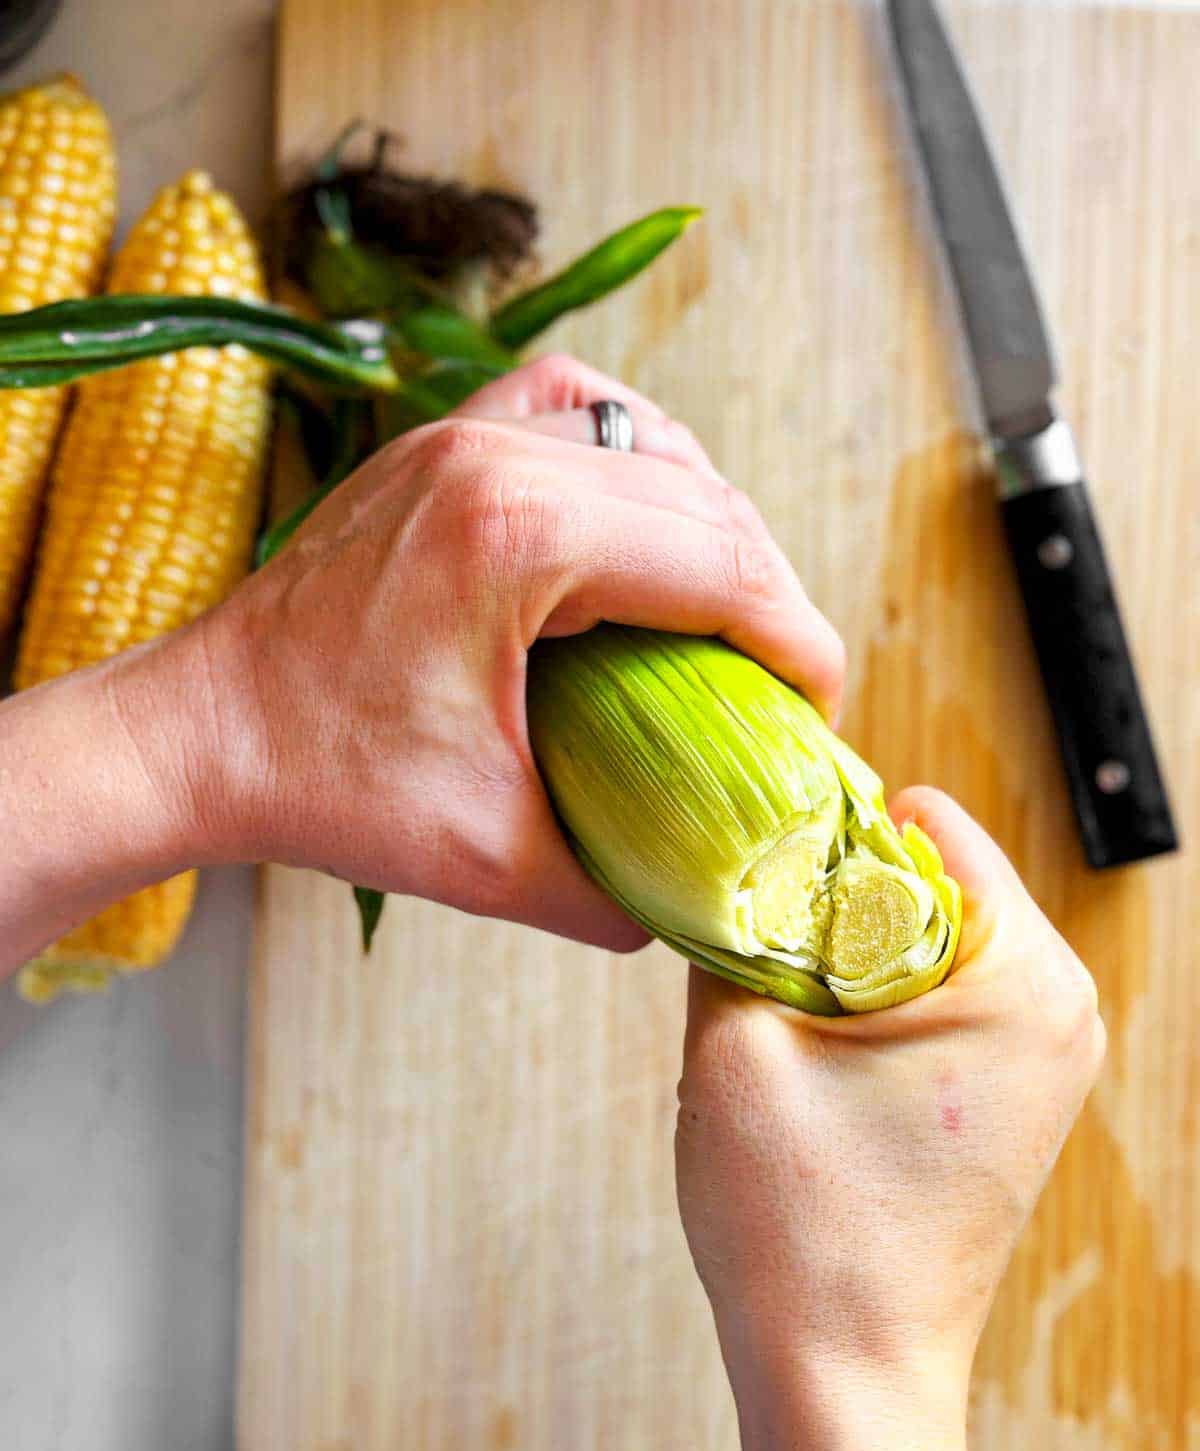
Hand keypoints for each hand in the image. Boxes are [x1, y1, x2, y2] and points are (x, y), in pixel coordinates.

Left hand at [179, 354, 844, 948]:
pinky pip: (570, 407)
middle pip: (704, 498)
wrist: (198, 735)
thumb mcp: (487, 858)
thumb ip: (614, 891)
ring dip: (709, 517)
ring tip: (724, 607)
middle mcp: (495, 456)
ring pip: (649, 439)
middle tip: (782, 678)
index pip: (724, 565)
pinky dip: (630, 452)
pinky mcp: (436, 445)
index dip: (800, 639)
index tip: (819, 706)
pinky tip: (640, 512)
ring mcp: (458, 434)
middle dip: (767, 590)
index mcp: (518, 536)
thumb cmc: (319, 786)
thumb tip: (699, 905)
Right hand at [676, 788, 1104, 1450]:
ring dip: (844, 959)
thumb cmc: (806, 1237)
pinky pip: (936, 996)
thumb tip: (730, 858)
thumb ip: (734, 921)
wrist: (845, 1378)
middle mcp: (1061, 1007)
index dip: (826, 832)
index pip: (926, 823)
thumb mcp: (735, 1043)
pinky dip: (869, 1004)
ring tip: (790, 1032)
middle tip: (765, 966)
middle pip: (929, 878)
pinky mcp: (1014, 1094)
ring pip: (922, 938)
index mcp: (1024, 977)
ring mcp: (1046, 1055)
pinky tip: (818, 1064)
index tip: (763, 872)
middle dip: (835, 902)